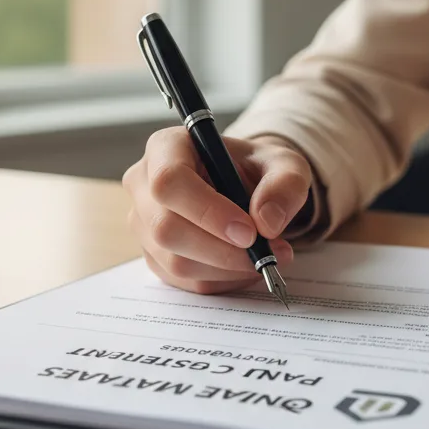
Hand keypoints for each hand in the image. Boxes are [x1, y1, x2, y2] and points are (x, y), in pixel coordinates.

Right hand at [123, 127, 312, 293]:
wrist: (246, 187)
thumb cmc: (257, 169)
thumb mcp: (284, 164)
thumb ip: (284, 184)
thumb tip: (267, 221)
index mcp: (166, 147)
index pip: (170, 180)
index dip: (207, 210)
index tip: (249, 231)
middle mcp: (144, 184)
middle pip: (166, 227)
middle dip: (221, 249)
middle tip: (267, 251)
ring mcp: (144, 223)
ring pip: (174, 261)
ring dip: (226, 268)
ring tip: (265, 256)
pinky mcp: (154, 255)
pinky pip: (183, 281)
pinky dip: (221, 280)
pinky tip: (246, 266)